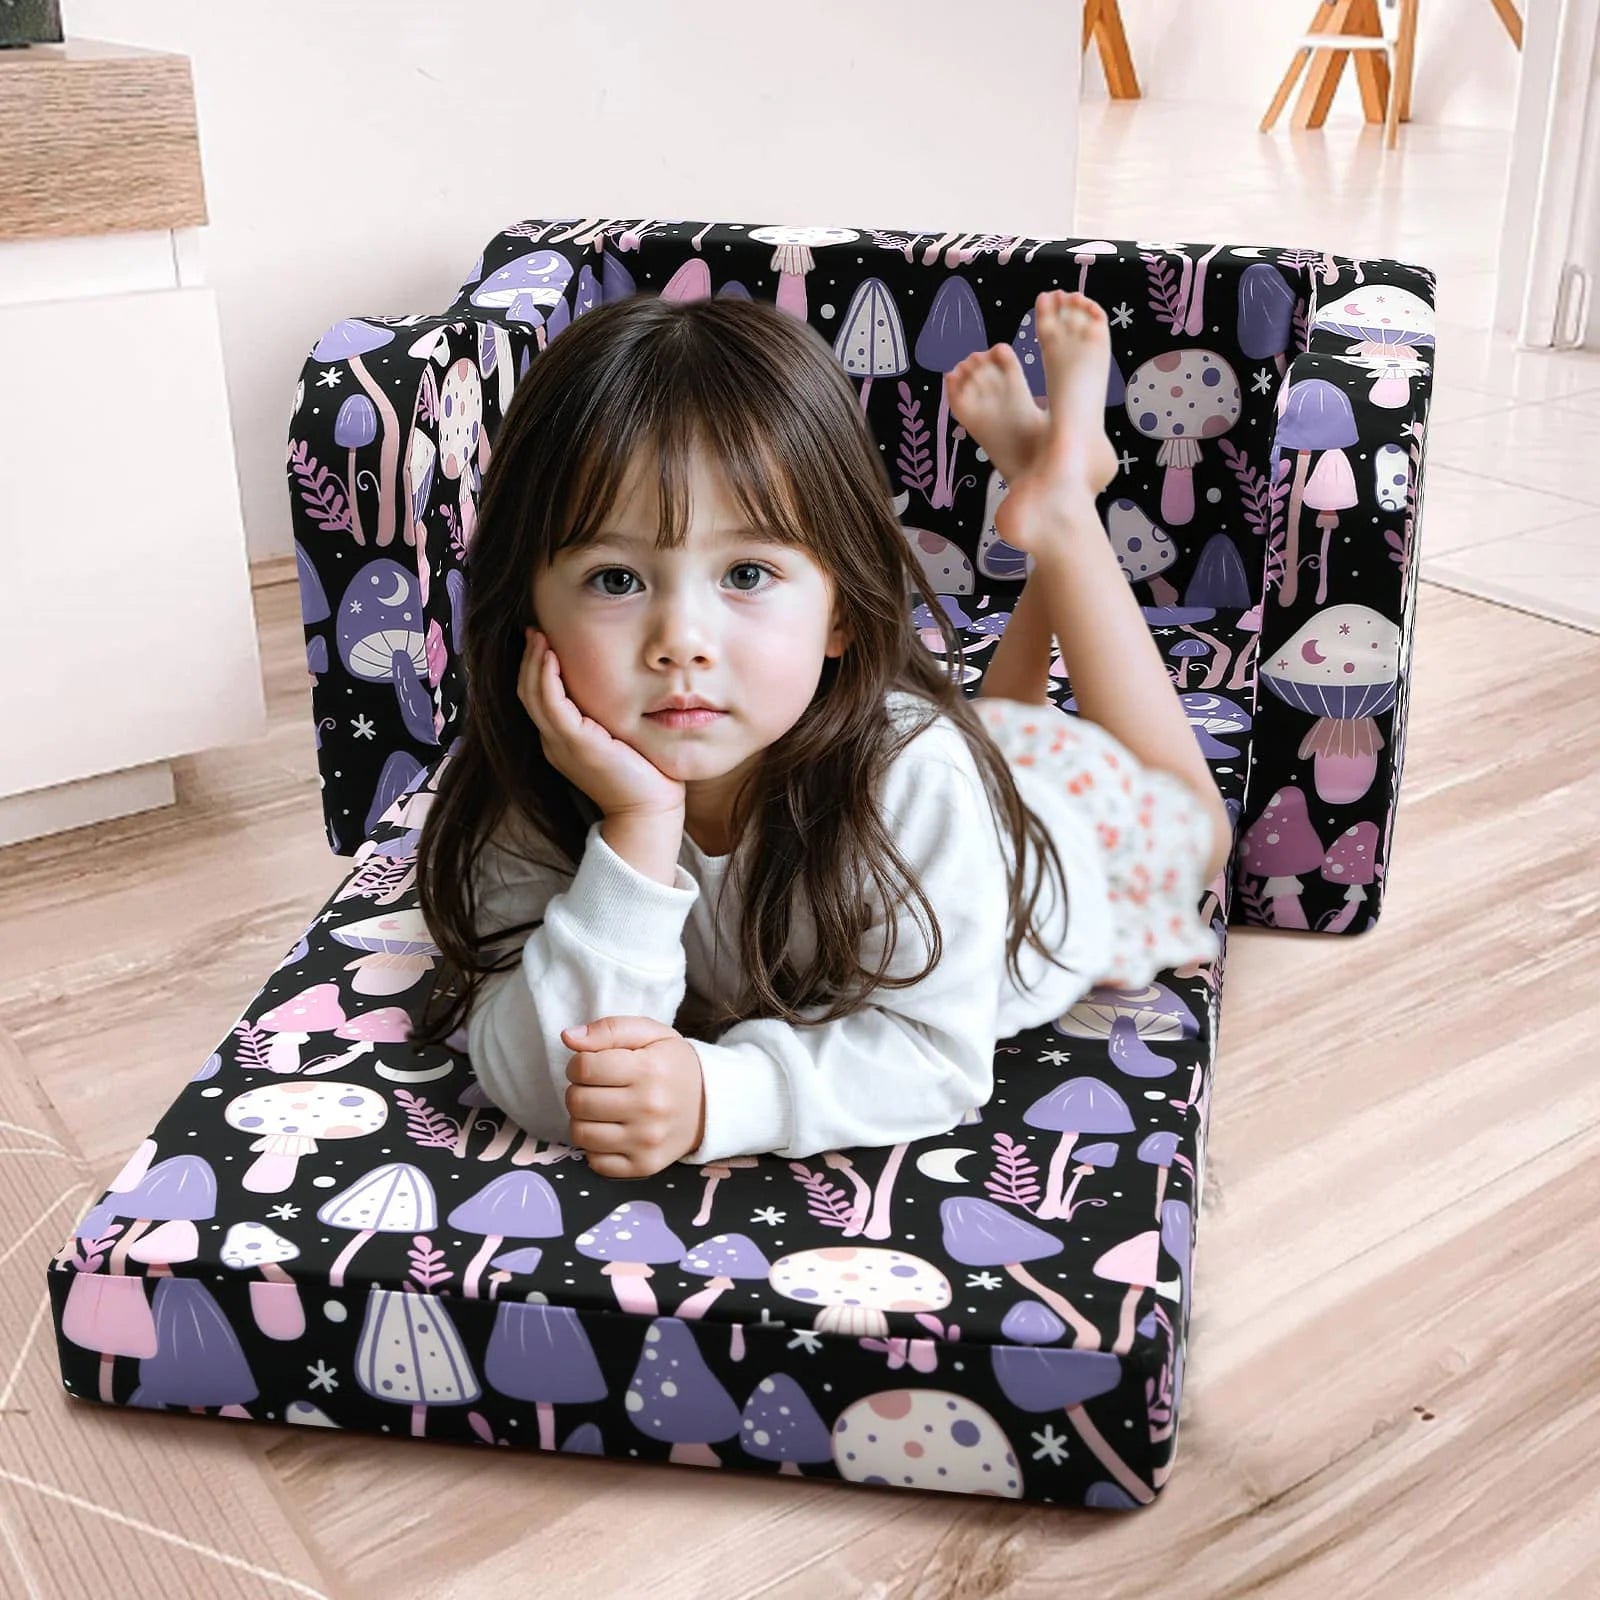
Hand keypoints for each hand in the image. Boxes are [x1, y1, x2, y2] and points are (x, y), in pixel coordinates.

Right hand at [520, 629, 686, 820]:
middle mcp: (554, 742)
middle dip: (529, 659)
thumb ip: (611, 716)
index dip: (535, 669)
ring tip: (539, 635)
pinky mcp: (574, 743)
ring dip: (533, 661)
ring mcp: (561, 744)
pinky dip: (546, 676)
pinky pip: (551, 703)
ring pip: (533, 695)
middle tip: (535, 629)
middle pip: (528, 693)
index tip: (543, 641)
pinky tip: (551, 655)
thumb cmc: (646, 777)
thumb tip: (626, 687)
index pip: (539, 698)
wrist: (649, 812)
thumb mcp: (622, 738)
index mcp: (563, 742)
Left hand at [561, 1014, 706, 1178]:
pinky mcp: (644, 1166)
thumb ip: (608, 1029)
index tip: (590, 1064)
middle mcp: (649, 1109)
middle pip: (577, 1101)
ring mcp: (647, 1142)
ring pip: (581, 1133)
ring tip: (602, 1108)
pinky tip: (612, 1131)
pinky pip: (595, 1162)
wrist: (711, 1104)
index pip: (583, 1068)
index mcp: (649, 1070)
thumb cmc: (672, 1064)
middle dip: (578, 1090)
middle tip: (596, 1087)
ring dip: (583, 1119)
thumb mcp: (649, 1034)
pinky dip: (596, 1147)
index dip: (577, 1063)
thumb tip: (568, 1037)